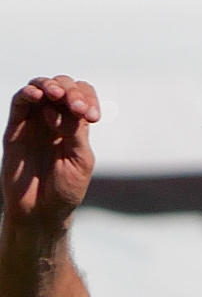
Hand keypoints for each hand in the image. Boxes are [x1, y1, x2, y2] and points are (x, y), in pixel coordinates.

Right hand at [3, 75, 100, 231]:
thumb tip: (69, 105)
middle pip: (62, 87)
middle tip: (76, 107)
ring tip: (57, 95)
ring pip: (40, 88)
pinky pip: (19, 102)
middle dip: (71, 90)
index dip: (87, 98)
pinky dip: (28, 93)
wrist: (40, 210)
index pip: (82, 97)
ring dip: (51, 86)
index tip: (91, 117)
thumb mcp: (80, 159)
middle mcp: (55, 120)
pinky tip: (38, 95)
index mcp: (76, 127)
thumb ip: (76, 132)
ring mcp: (34, 122)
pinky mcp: (16, 128)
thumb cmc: (65, 189)